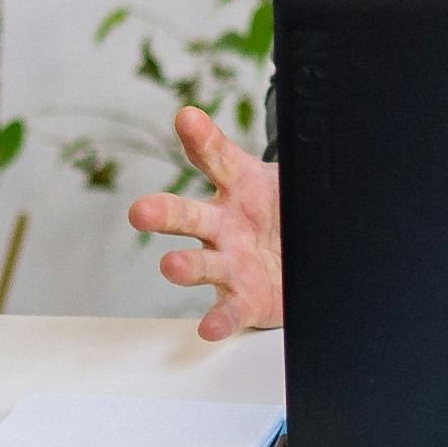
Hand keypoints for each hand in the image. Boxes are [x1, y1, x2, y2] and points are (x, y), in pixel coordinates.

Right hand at [121, 108, 282, 338]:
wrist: (306, 261)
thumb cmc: (287, 214)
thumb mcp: (288, 180)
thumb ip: (284, 160)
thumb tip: (297, 120)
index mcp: (238, 187)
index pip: (216, 158)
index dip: (202, 138)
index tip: (187, 119)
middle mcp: (224, 225)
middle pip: (189, 215)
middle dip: (164, 213)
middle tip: (141, 211)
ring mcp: (230, 263)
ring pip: (201, 264)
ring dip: (184, 266)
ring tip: (171, 265)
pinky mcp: (243, 299)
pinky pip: (228, 311)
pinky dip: (217, 320)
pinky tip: (208, 328)